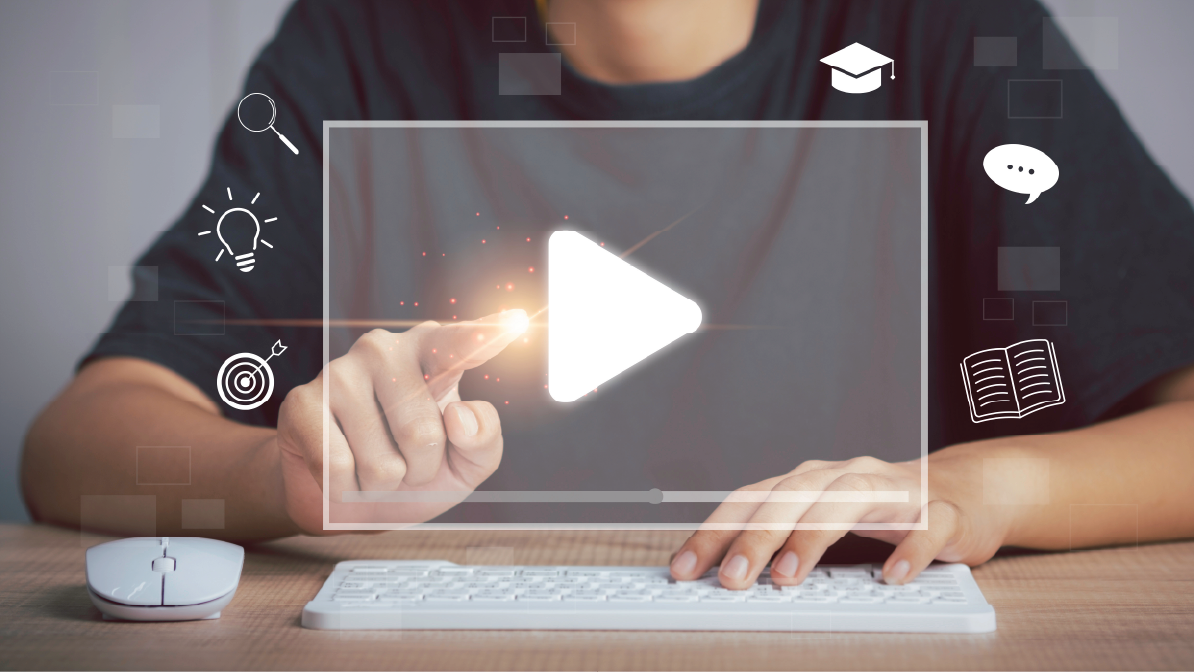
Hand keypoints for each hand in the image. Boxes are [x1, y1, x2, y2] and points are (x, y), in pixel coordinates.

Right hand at [275, 309, 527, 533]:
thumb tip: (460, 416)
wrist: (348, 500)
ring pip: (383, 461)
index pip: (463, 343)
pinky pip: (338, 468)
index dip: (486, 335)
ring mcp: (341, 371)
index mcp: (435, 353)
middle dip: (419, 469)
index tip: (518, 321)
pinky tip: (340, 472)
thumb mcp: (466, 464)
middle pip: (424, 434)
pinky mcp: (303, 402)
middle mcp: (387, 349)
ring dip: (381, 483)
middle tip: (404, 464)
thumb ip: (484, 441)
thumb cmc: (416, 469)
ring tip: (371, 467)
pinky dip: (345, 488)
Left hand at [668, 446, 1021, 587]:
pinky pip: (925, 527)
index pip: (753, 499)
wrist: (968, 492)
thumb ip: (784, 540)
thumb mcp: (828, 519)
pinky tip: (890, 577)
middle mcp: (847, 477)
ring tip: (787, 576)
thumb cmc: (886, 510)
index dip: (715, 531)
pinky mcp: (942, 512)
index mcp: (812, 480)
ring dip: (814, 537)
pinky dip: (908, 551)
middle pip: (794, 498)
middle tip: (730, 578)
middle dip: (756, 537)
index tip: (684, 568)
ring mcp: (896, 490)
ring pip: (849, 501)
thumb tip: (727, 574)